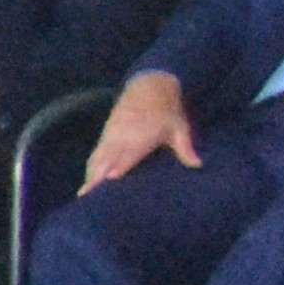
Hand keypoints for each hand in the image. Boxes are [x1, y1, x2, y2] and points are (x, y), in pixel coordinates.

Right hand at [84, 74, 193, 192]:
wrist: (150, 84)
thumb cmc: (167, 108)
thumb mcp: (179, 127)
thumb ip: (185, 148)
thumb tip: (198, 165)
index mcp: (140, 137)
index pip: (125, 157)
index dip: (117, 170)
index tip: (109, 183)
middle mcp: (121, 137)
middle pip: (104, 161)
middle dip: (96, 179)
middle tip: (89, 200)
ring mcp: (111, 135)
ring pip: (96, 158)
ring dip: (90, 175)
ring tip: (85, 196)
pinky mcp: (105, 132)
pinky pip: (95, 153)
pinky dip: (91, 166)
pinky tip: (89, 180)